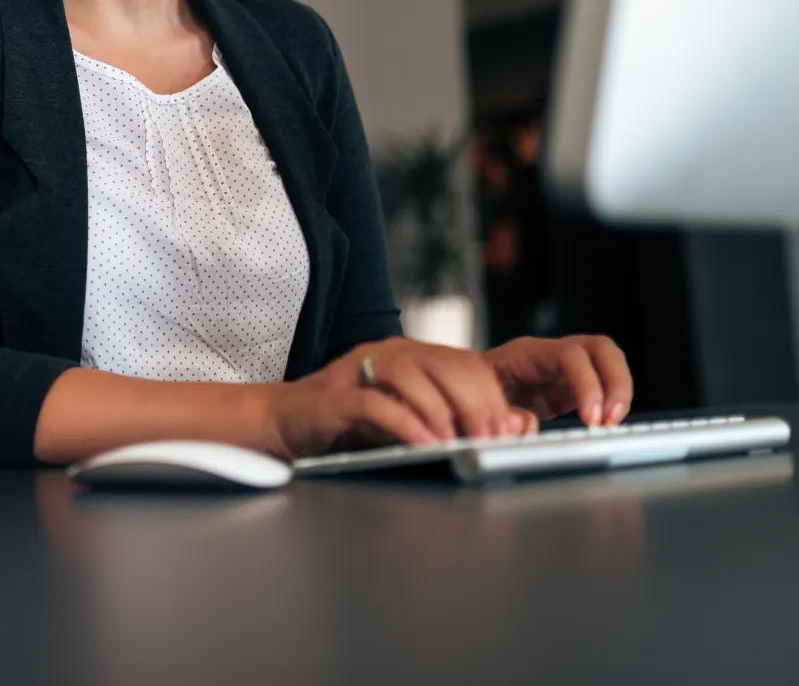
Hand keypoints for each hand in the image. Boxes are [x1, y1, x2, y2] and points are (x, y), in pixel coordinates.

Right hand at [269, 337, 524, 457]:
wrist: (286, 422)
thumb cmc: (352, 426)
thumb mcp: (412, 421)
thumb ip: (455, 422)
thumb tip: (512, 428)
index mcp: (414, 356)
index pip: (468, 363)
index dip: (493, 397)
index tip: (504, 433)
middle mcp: (390, 354)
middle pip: (448, 365)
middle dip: (476, 406)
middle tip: (485, 442)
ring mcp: (360, 369)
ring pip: (413, 376)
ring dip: (442, 413)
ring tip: (455, 445)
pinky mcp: (336, 395)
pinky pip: (377, 403)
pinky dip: (406, 424)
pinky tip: (422, 445)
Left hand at [483, 335, 632, 427]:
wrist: (465, 392)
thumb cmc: (469, 392)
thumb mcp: (478, 403)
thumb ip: (502, 414)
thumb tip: (528, 425)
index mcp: (526, 352)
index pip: (570, 355)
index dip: (587, 384)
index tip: (591, 419)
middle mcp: (550, 354)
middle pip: (600, 348)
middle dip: (616, 382)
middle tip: (610, 419)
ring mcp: (564, 368)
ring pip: (608, 361)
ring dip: (620, 392)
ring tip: (611, 423)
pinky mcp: (571, 385)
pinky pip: (604, 383)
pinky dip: (612, 402)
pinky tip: (604, 425)